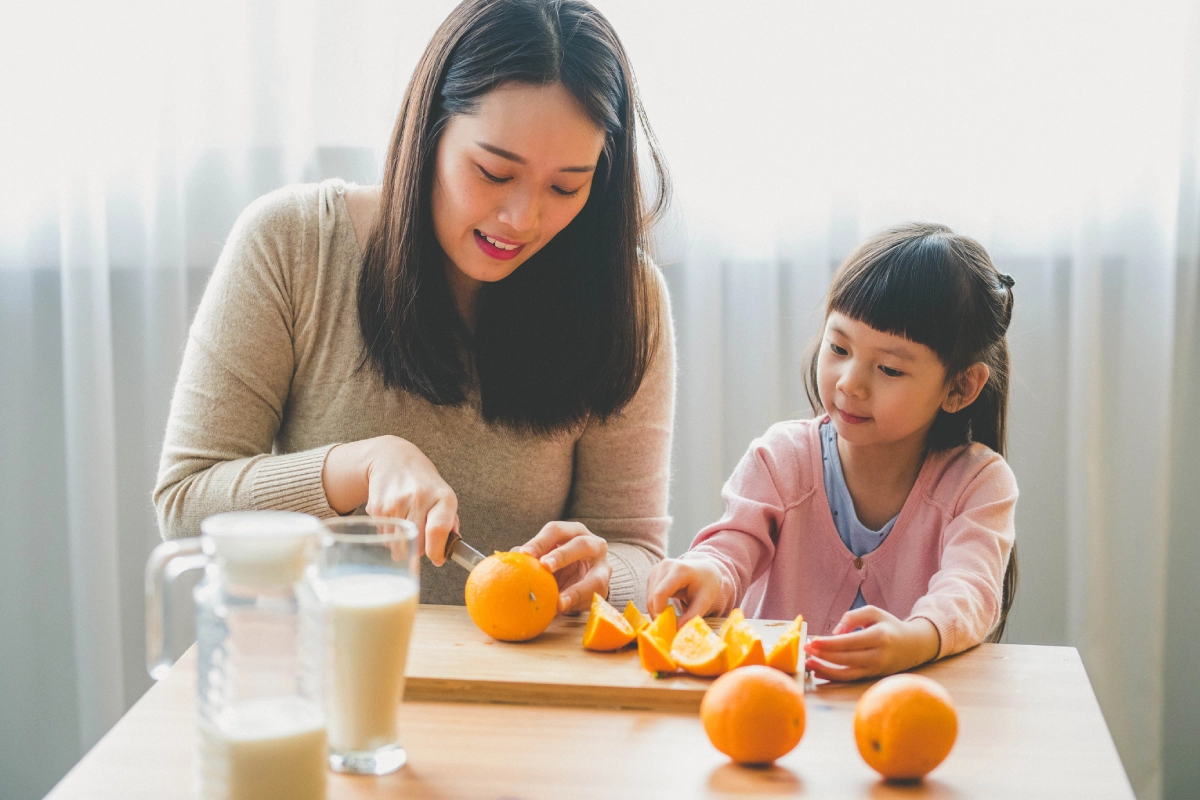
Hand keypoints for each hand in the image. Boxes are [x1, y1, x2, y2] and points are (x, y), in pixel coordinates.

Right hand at [322, 435, 459, 564]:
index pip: (438, 530)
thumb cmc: (424, 483)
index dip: (437, 550)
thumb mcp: (444, 496)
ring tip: (407, 525)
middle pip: (417, 543)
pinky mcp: (377, 508)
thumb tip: (448, 551)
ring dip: (403, 544)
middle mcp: (419, 498)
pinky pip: (385, 537)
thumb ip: (450, 523)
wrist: (393, 459)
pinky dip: (390, 536)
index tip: (437, 558)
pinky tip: (395, 519)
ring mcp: (396, 503)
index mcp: (442, 497)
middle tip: (421, 540)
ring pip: (399, 544)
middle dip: (420, 550)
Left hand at [516, 522, 609, 614]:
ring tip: (558, 601)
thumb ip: (532, 557)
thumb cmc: (561, 564)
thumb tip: (509, 558)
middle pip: (580, 544)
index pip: (556, 530)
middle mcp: (593, 543)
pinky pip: (593, 598)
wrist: (585, 579)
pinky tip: (563, 609)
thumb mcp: (547, 556)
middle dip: (562, 555)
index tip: (524, 554)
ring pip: (595, 576)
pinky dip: (578, 604)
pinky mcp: (605, 588)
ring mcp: (603, 566)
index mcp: (573, 532)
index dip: (540, 541)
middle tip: (544, 566)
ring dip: (576, 589)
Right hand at [645, 558, 723, 623]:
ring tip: (667, 620)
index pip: (660, 592)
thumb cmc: (706, 584)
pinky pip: (649, 593)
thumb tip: (678, 630)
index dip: (658, 610)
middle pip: (653, 595)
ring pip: (649, 595)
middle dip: (656, 613)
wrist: (704, 570)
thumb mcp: (705, 600)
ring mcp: (658, 568)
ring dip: (655, 610)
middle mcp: (665, 566)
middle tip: (665, 628)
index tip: (663, 626)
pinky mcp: (654, 573)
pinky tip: (665, 609)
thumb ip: (693, 615)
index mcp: (680, 570)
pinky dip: (655, 604)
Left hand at [802, 606, 939, 681]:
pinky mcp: (871, 676)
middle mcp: (878, 655)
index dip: (830, 644)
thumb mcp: (873, 612)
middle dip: (824, 655)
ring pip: (847, 673)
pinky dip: (833, 677)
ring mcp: (876, 669)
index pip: (850, 642)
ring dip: (826, 669)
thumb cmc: (888, 626)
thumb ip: (853, 616)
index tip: (813, 641)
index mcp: (879, 636)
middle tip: (805, 649)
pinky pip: (850, 679)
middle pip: (846, 659)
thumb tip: (835, 633)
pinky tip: (818, 671)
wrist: (912, 646)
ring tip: (808, 663)